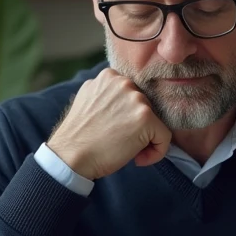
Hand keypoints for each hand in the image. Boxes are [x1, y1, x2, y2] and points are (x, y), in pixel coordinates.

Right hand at [47, 68, 172, 180]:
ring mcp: (136, 99)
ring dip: (145, 138)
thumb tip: (124, 101)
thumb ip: (107, 93)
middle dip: (136, 126)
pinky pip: (164, 137)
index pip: (133, 94)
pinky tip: (137, 159)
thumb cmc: (79, 136)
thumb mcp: (89, 100)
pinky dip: (156, 152)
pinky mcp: (146, 117)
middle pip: (146, 107)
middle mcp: (124, 82)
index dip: (128, 115)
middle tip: (119, 141)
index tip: (117, 129)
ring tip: (125, 149)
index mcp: (110, 76)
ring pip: (156, 121)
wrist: (71, 156)